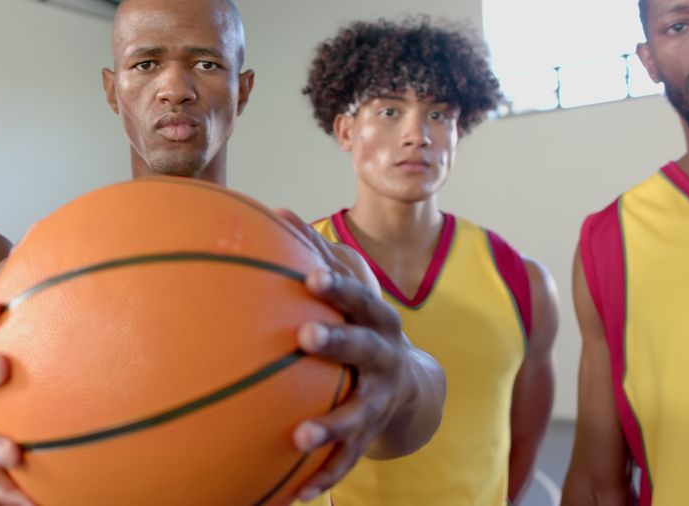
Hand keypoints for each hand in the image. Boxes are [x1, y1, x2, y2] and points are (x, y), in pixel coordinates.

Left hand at [273, 210, 421, 501]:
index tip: (311, 279)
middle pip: (365, 350)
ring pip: (359, 416)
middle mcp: (384, 359)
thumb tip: (275, 211)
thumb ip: (315, 255)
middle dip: (339, 343)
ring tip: (300, 438)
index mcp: (376, 321)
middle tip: (305, 337)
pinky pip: (347, 461)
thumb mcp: (350, 294)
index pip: (361, 299)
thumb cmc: (363, 328)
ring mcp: (379, 402)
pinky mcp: (370, 438)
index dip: (340, 289)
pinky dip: (324, 478)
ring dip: (331, 427)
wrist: (413, 389)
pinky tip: (296, 496)